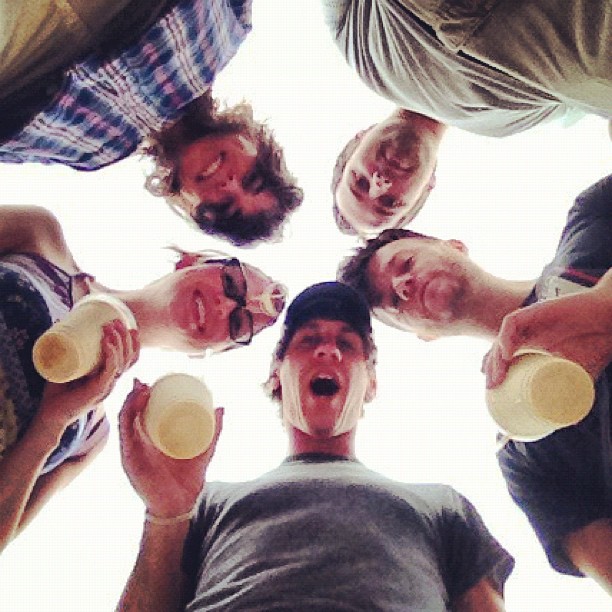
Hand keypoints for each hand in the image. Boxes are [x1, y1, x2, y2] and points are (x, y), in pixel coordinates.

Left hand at [37, 319, 139, 433]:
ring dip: (119, 343)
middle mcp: (111, 381)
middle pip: (129, 358)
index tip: (127, 325)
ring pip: (123, 362)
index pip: (129, 359)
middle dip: (125, 337)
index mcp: (108, 376)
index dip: (133, 342)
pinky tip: (107, 343)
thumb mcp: (68, 365)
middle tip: (115, 322)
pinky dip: (111, 355)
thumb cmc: (57, 391)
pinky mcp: (98, 391)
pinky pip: (111, 371)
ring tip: (110, 328)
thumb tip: (61, 323)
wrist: (50, 415)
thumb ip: (69, 349)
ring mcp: (107, 387)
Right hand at [118, 380, 222, 518]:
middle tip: (149, 381)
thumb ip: (214, 430)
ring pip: (126, 418)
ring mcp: (132, 450)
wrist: (179, 506)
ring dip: (132, 401)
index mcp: (152, 439)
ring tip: (144, 387)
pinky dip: (128, 416)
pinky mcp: (130, 458)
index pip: (144, 412)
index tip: (157, 380)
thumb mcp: (204, 450)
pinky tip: (136, 405)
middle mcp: (139, 442)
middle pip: (132, 412)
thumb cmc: (188, 479)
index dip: (146, 394)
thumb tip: (221, 406)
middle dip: (137, 393)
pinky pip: (125, 433)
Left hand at [483, 286, 611, 387]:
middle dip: (491, 368)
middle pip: (499, 348)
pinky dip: (505, 337)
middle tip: (491, 388)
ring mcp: (530, 321)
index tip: (492, 389)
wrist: (611, 318)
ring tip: (497, 377)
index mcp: (534, 343)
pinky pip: (512, 322)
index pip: (504, 355)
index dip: (494, 369)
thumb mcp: (580, 372)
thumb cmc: (596, 342)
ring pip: (502, 337)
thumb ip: (572, 392)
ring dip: (495, 356)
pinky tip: (506, 353)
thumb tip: (569, 423)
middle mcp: (528, 331)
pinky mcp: (535, 310)